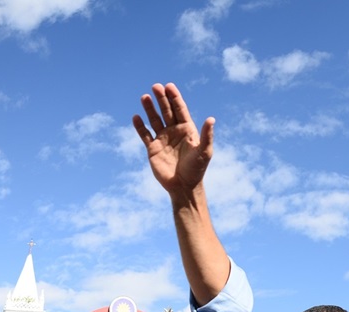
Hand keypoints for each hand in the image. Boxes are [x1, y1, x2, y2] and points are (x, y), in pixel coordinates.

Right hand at [133, 83, 214, 198]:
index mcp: (187, 130)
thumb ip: (207, 135)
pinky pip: (145, 134)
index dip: (175, 97)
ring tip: (144, 97)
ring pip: (154, 119)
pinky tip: (136, 117)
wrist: (183, 187)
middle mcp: (174, 132)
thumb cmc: (196, 170)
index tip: (169, 86)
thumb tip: (211, 119)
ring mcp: (163, 139)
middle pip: (167, 111)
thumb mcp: (204, 152)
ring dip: (150, 108)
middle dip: (162, 99)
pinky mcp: (153, 148)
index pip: (180, 109)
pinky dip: (140, 126)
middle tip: (156, 86)